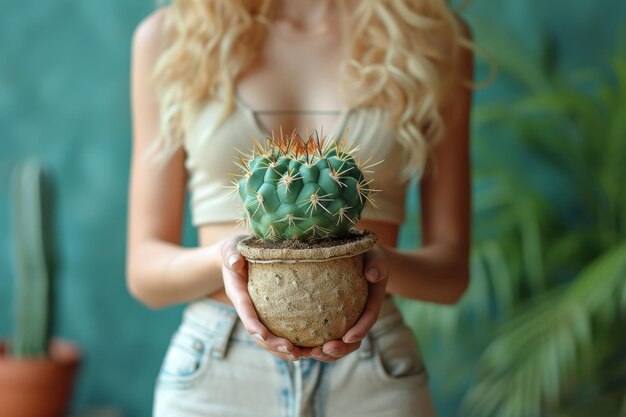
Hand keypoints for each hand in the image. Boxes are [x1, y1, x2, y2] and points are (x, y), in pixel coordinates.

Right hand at [220, 235, 307, 360]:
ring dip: (284, 351)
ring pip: (268, 339)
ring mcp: (258, 314)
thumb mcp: (231, 249)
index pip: (246, 314)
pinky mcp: (268, 315)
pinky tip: (308, 349)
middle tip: (294, 352)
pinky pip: (278, 332)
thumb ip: (231, 256)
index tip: (264, 336)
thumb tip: (235, 261)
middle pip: (259, 334)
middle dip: (274, 345)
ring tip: (304, 356)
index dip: (254, 326)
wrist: (236, 256)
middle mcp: (247, 309)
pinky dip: (291, 343)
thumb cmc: (235, 250)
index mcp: (238, 294)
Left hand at [310, 242, 389, 361]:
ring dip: (325, 353)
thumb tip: (373, 275)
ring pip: (337, 344)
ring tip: (309, 353)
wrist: (357, 257)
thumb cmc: (366, 254)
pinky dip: (312, 345)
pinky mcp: (330, 321)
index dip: (360, 330)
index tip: (349, 337)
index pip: (368, 318)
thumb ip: (377, 264)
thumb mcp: (375, 256)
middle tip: (325, 349)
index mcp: (371, 302)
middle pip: (353, 340)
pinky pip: (323, 337)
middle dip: (340, 350)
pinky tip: (297, 346)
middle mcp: (359, 316)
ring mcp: (345, 321)